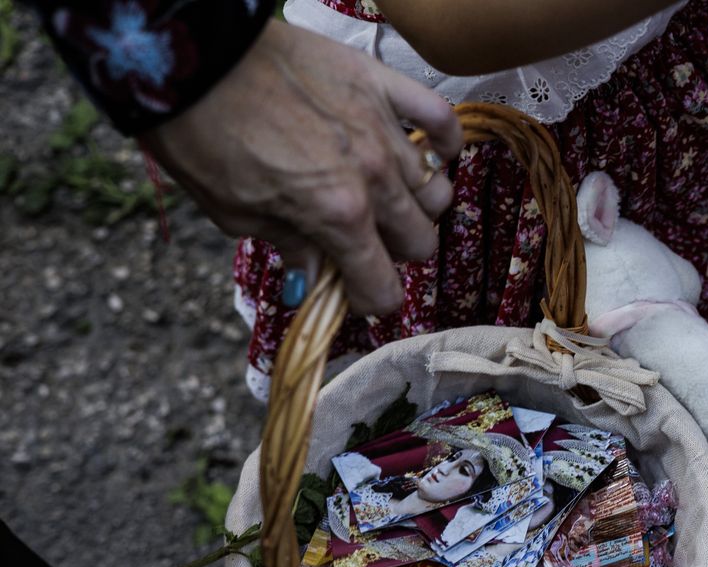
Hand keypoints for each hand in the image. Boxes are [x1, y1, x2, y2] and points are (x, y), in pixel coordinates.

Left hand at [140, 20, 462, 314]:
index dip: (369, 298)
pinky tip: (429, 152)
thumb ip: (287, 245)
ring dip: (414, 204)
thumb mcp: (234, 211)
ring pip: (435, 189)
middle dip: (393, 252)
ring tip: (387, 196)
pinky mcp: (381, 83)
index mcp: (337, 215)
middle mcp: (373, 177)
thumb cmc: (200, 134)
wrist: (189, 53)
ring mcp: (383, 129)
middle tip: (363, 240)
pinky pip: (440, 117)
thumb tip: (313, 277)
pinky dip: (443, 141)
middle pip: (420, 240)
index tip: (354, 292)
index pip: (382, 285)